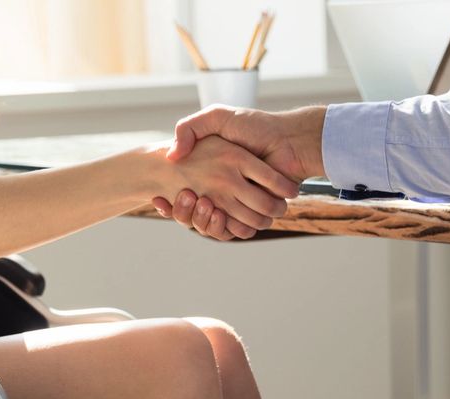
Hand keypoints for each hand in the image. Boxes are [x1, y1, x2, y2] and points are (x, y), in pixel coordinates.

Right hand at [154, 105, 324, 237]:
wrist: (290, 141)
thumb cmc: (256, 126)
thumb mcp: (217, 117)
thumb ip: (189, 128)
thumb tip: (171, 156)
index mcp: (212, 173)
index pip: (181, 196)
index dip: (169, 202)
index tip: (159, 198)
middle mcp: (223, 191)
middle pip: (192, 214)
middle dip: (182, 212)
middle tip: (183, 197)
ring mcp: (237, 204)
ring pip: (209, 226)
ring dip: (201, 221)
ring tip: (202, 203)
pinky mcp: (252, 215)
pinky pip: (232, 231)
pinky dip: (222, 227)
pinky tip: (216, 212)